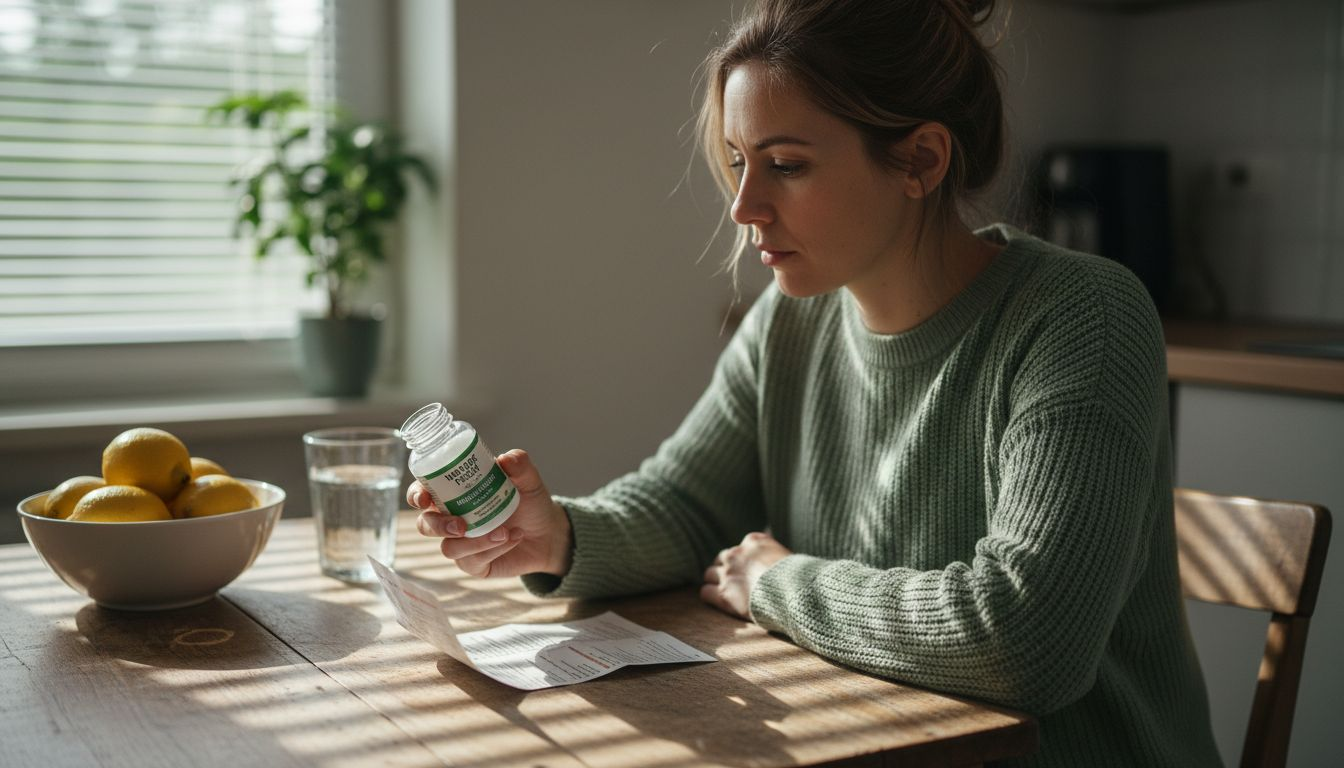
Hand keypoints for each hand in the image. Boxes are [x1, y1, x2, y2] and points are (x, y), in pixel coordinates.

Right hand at [408, 449, 571, 578]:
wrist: (548, 532)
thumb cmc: (530, 503)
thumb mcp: (528, 481)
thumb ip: (520, 466)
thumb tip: (507, 458)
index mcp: (454, 495)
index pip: (423, 494)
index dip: (416, 496)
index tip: (424, 498)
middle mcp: (452, 520)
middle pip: (425, 525)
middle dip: (438, 526)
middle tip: (461, 525)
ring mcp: (461, 545)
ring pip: (449, 548)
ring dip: (475, 541)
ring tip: (504, 531)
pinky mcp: (475, 565)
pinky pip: (472, 561)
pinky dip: (494, 549)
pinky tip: (513, 537)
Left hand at [700, 531, 791, 620]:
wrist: (792, 591)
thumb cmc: (797, 577)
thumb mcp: (787, 555)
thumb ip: (774, 553)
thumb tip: (776, 557)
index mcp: (753, 541)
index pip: (739, 548)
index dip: (742, 561)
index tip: (748, 570)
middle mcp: (737, 553)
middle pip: (721, 559)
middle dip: (725, 569)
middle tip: (733, 582)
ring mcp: (728, 573)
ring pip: (709, 574)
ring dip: (715, 582)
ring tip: (724, 592)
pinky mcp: (723, 593)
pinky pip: (705, 592)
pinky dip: (710, 596)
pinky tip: (716, 601)